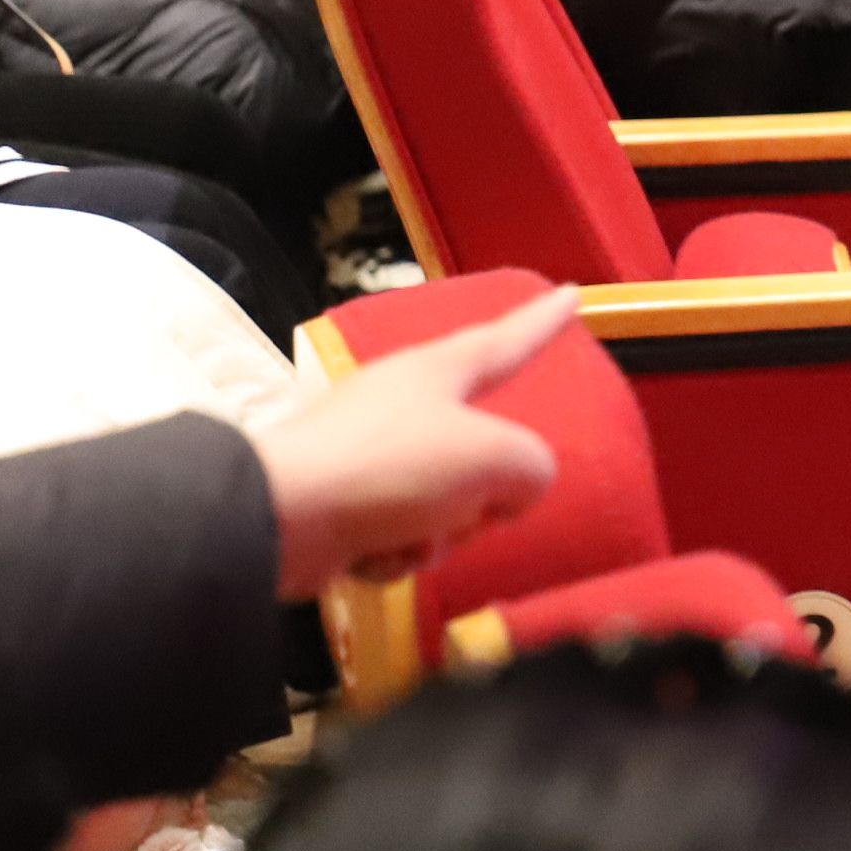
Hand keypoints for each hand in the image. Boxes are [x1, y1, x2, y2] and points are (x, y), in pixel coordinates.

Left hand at [246, 284, 576, 596]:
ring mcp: (369, 455)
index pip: (509, 340)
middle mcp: (403, 404)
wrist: (281, 519)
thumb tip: (509, 492)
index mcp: (439, 371)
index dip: (544, 321)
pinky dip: (396, 552)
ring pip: (445, 501)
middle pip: (480, 450)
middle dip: (481, 493)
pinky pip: (400, 533)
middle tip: (471, 505)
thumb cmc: (393, 468)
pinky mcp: (341, 505)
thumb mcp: (496, 459)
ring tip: (410, 535)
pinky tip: (374, 556)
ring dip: (439, 531)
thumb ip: (532, 468)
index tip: (570, 293)